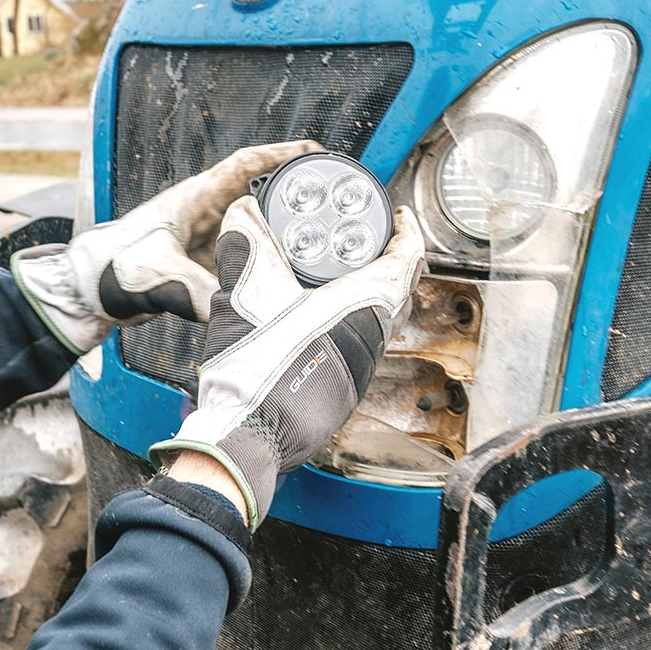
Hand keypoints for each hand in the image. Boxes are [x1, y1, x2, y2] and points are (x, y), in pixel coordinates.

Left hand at [11, 140, 318, 353]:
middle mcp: (206, 212)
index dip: (284, 155)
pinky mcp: (204, 263)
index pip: (248, 164)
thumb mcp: (156, 275)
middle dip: (297, 193)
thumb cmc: (112, 267)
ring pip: (256, 225)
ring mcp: (206, 237)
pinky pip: (245, 255)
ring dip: (284, 230)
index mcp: (196, 197)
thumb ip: (192, 291)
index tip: (317, 154)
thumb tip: (225, 309)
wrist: (88, 291)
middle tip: (333, 199)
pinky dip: (267, 260)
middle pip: (261, 192)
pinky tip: (286, 275)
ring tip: (321, 240)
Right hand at [151, 194, 424, 529]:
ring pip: (383, 318)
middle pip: (400, 288)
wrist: (249, 435)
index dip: (407, 232)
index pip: (408, 258)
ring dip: (374, 291)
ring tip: (347, 273)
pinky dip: (356, 319)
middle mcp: (373, 337)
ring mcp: (362, 366)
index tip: (398, 218)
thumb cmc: (255, 372)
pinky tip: (324, 316)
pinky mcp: (346, 388)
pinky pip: (364, 341)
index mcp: (362, 306)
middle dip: (393, 259)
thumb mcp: (242, 294)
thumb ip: (244, 246)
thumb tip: (244, 215)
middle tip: (373, 240)